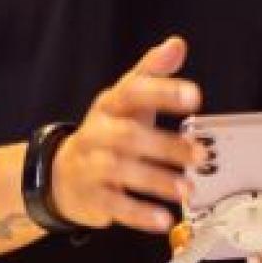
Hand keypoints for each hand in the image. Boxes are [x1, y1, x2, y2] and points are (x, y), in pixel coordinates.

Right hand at [50, 36, 204, 234]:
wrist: (61, 175)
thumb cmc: (106, 132)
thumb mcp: (126, 100)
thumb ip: (152, 73)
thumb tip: (176, 44)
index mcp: (110, 105)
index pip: (133, 92)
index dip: (163, 92)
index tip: (194, 96)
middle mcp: (98, 132)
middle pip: (129, 136)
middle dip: (166, 146)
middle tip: (199, 154)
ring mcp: (90, 165)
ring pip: (121, 171)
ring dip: (157, 180)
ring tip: (187, 189)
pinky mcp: (91, 196)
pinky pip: (114, 205)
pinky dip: (139, 213)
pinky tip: (163, 218)